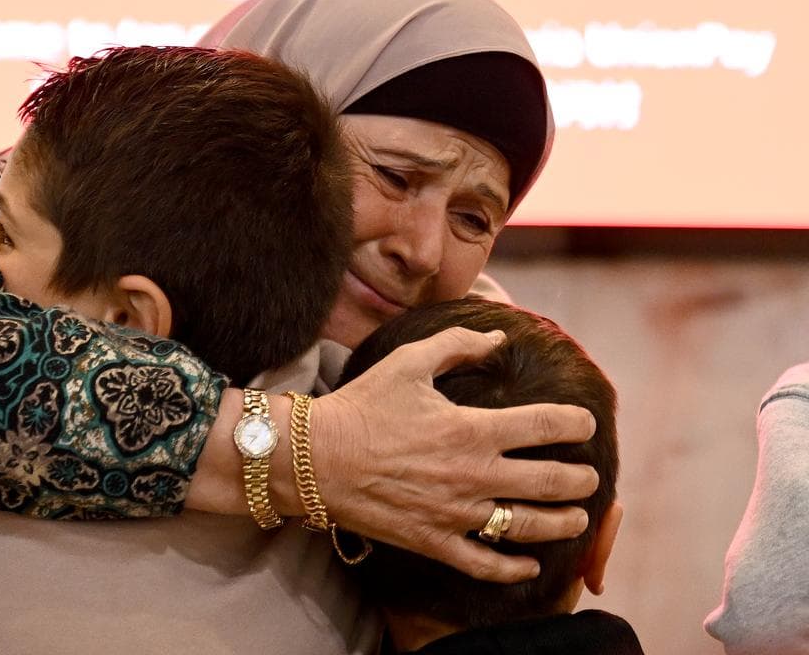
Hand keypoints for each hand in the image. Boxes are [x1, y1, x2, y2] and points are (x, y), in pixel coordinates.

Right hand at [312, 326, 597, 582]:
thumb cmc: (361, 406)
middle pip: (552, 483)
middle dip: (582, 480)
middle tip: (590, 477)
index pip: (547, 426)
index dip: (576, 424)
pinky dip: (514, 568)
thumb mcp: (409, 363)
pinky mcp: (434, 541)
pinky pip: (485, 564)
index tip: (585, 424)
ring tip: (578, 519)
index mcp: (473, 429)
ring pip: (529, 528)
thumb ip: (457, 345)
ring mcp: (456, 513)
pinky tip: (530, 564)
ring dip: (563, 523)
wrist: (314, 458)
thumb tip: (498, 338)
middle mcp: (474, 475)